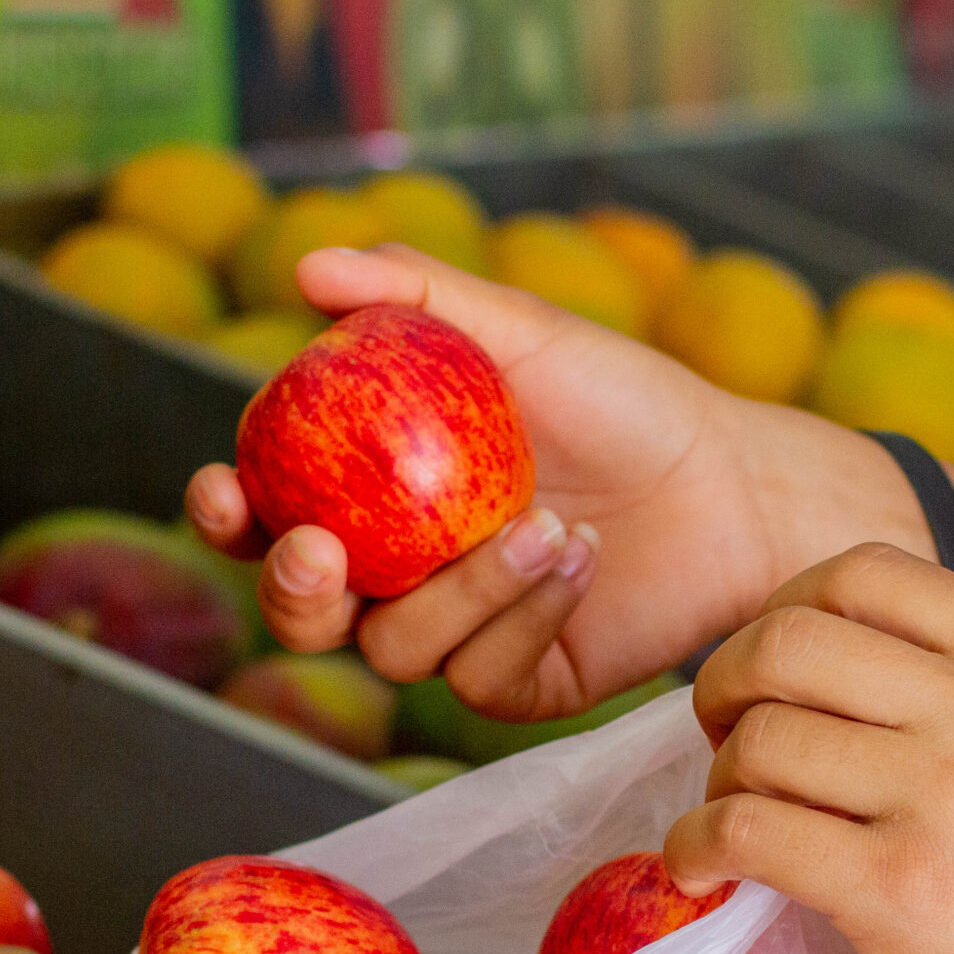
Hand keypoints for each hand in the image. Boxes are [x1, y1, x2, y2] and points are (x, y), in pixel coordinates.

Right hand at [184, 245, 921, 722]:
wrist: (732, 484)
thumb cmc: (623, 399)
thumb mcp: (520, 332)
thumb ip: (414, 296)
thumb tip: (309, 266)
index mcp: (373, 496)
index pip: (267, 516)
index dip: (226, 513)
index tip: (221, 487)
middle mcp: (399, 574)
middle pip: (300, 611)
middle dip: (290, 591)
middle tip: (321, 552)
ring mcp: (454, 637)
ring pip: (395, 647)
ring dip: (461, 588)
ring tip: (548, 523)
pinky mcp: (515, 686)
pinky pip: (479, 676)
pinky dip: (525, 614)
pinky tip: (580, 563)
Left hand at [663, 543, 953, 953]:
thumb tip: (826, 660)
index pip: (861, 572)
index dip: (783, 612)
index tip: (768, 673)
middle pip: (785, 642)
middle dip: (724, 686)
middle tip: (723, 742)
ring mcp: (945, 796)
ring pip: (758, 739)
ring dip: (717, 781)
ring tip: (735, 819)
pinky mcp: (897, 889)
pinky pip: (743, 830)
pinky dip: (696, 847)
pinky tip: (702, 870)